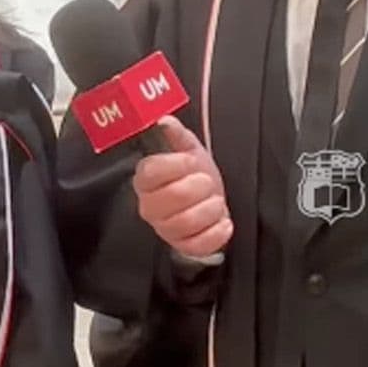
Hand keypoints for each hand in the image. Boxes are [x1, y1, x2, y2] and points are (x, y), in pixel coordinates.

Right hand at [131, 116, 232, 258]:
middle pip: (173, 197)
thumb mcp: (187, 148)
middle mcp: (149, 205)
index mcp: (146, 179)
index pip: (150, 171)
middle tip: (207, 182)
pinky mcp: (181, 246)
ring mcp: (164, 228)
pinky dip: (216, 233)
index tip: (191, 160)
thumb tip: (163, 120)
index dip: (175, 164)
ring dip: (210, 209)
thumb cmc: (193, 174)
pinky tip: (222, 221)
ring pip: (186, 222)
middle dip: (199, 186)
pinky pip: (198, 245)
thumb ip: (175, 133)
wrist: (206, 201)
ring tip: (215, 201)